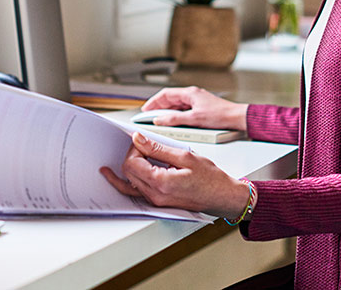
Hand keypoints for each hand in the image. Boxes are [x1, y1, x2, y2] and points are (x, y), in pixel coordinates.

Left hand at [100, 132, 249, 217]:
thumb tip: (139, 139)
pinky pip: (136, 192)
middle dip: (131, 155)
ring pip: (129, 183)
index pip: (132, 163)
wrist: (222, 197)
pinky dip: (127, 182)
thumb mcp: (184, 156)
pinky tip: (118, 177)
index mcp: (160, 182)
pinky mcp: (159, 202)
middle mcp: (155, 195)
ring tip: (122, 158)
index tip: (142, 139)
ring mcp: (156, 201)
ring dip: (128, 167)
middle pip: (128, 172)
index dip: (134, 148)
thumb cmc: (210, 178)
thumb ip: (158, 148)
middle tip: (142, 144)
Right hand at [142, 86, 247, 129]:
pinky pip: (183, 109)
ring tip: (159, 120)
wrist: (236, 118)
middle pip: (170, 99)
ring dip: (167, 111)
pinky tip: (173, 122)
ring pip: (177, 104)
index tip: (145, 110)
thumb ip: (175, 119)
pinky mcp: (201, 108)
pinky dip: (175, 114)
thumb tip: (160, 120)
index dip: (153, 102)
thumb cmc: (220, 116)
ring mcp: (197, 101)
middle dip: (158, 107)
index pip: (166, 94)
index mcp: (190, 93)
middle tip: (149, 116)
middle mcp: (192, 95)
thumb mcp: (194, 119)